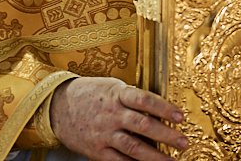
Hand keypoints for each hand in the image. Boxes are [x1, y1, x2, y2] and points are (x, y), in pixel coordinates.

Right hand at [50, 77, 187, 160]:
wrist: (56, 106)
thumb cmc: (90, 94)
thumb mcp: (110, 87)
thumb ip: (132, 98)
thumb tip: (158, 110)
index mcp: (116, 94)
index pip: (144, 100)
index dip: (163, 108)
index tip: (180, 116)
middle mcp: (111, 114)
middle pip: (142, 125)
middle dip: (166, 135)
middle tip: (183, 142)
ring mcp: (103, 134)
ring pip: (133, 147)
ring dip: (155, 156)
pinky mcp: (96, 151)